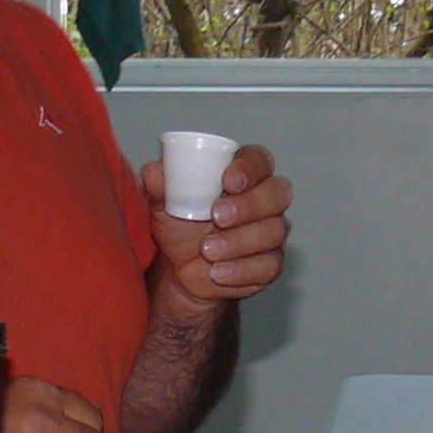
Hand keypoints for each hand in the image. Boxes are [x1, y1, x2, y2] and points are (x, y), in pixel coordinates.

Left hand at [142, 143, 290, 317]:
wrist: (179, 270)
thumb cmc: (180, 224)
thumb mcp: (163, 202)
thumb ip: (160, 184)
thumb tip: (155, 172)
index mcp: (243, 174)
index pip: (260, 160)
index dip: (249, 169)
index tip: (227, 182)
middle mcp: (265, 199)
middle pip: (278, 193)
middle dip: (249, 205)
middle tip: (217, 217)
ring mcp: (272, 232)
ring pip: (274, 231)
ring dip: (239, 242)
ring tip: (207, 250)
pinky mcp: (271, 263)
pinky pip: (269, 265)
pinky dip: (241, 270)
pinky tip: (218, 272)